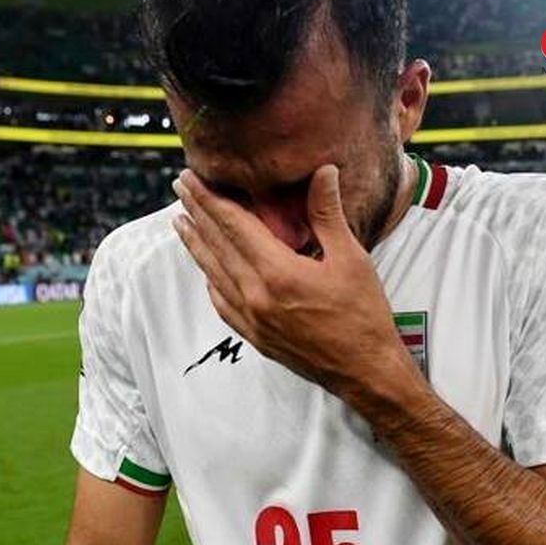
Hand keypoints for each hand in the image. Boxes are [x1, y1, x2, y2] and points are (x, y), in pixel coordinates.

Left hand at [171, 166, 413, 397]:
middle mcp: (256, 296)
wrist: (365, 372)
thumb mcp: (351, 259)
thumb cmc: (363, 317)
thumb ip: (328, 214)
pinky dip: (210, 279)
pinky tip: (206, 269)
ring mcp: (251, 318)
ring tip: (181, 222)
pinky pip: (221, 302)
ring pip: (213, 273)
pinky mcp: (255, 335)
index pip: (233, 225)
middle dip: (196, 213)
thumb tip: (323, 172)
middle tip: (180, 188)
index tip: (192, 178)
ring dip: (196, 244)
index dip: (210, 198)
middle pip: (216, 245)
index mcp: (277, 272)